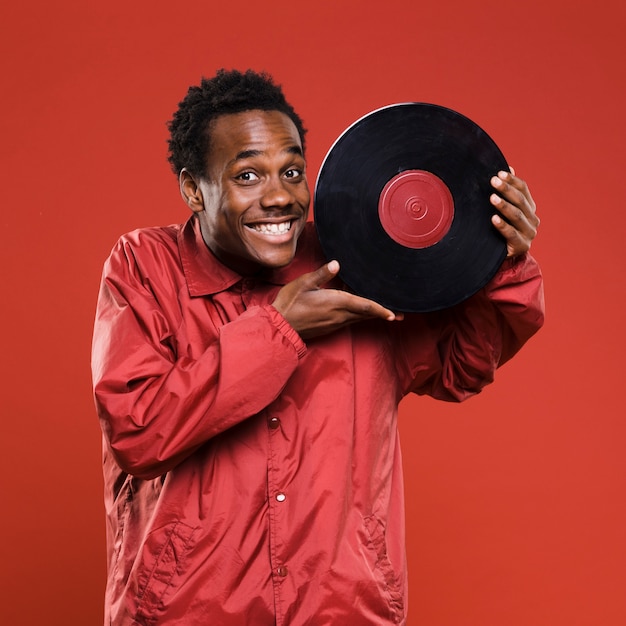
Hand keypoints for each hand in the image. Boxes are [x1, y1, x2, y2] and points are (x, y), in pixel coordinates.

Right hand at [272, 261, 402, 339]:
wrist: (280, 326)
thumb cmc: (290, 303)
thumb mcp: (303, 284)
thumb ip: (321, 274)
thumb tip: (337, 264)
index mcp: (335, 302)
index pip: (364, 306)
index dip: (380, 309)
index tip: (393, 314)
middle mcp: (339, 315)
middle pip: (366, 315)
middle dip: (383, 314)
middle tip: (399, 315)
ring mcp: (335, 323)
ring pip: (358, 318)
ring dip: (372, 315)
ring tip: (387, 313)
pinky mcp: (330, 327)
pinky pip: (349, 320)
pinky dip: (359, 316)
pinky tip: (358, 308)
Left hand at [490, 169, 539, 257]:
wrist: (502, 255)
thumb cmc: (501, 229)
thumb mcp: (504, 210)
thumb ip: (508, 192)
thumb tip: (509, 168)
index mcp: (530, 208)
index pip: (524, 190)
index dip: (513, 181)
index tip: (500, 173)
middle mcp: (533, 219)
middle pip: (520, 201)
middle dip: (507, 190)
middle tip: (493, 181)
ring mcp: (529, 233)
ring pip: (517, 216)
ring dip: (504, 206)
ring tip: (492, 198)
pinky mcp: (521, 246)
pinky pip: (511, 234)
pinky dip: (503, 226)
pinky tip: (494, 219)